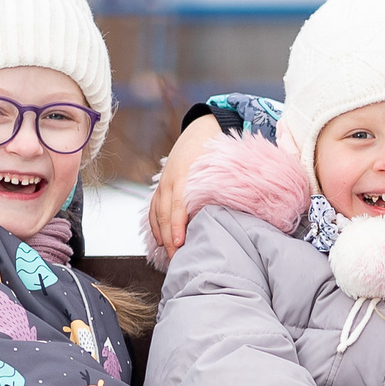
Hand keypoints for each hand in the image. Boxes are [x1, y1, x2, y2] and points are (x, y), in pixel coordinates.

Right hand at [147, 114, 224, 255]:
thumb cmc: (215, 148)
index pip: (177, 206)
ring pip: (156, 213)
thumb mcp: (219, 163)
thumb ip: (219, 184)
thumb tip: (231, 207)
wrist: (202, 128)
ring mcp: (164, 183)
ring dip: (161, 234)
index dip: (177, 226)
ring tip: (169, 254)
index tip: (180, 243)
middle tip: (176, 258)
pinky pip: (154, 207)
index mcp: (184, 175)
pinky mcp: (162, 185)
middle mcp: (170, 180)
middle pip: (165, 214)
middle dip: (168, 238)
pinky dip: (155, 224)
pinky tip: (160, 239)